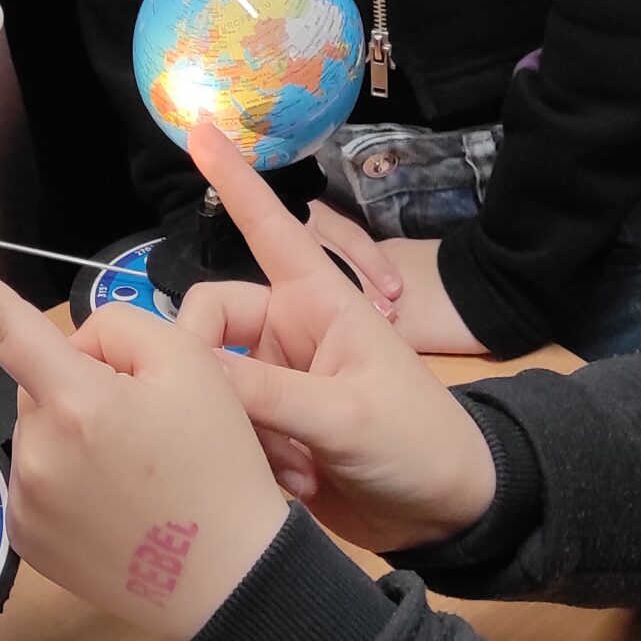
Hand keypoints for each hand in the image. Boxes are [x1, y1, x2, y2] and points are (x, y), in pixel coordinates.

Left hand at [0, 231, 288, 640]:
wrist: (232, 580)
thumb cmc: (218, 463)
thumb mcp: (190, 362)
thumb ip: (119, 326)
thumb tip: (73, 349)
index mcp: (77, 402)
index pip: (8, 325)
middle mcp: (37, 454)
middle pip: (43, 382)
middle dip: (82, 384)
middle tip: (148, 422)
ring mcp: (26, 504)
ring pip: (40, 431)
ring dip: (75, 434)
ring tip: (138, 472)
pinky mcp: (26, 543)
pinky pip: (37, 478)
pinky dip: (67, 478)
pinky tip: (114, 503)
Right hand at [173, 124, 498, 553]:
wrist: (449, 514)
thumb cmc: (418, 442)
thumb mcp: (346, 417)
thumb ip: (268, 394)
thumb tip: (191, 368)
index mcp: (318, 300)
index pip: (268, 225)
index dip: (234, 177)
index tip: (198, 126)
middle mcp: (290, 329)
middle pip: (211, 319)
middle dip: (212, 372)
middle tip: (238, 426)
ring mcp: (280, 378)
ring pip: (213, 380)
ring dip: (241, 429)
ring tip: (295, 471)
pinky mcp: (273, 425)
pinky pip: (228, 424)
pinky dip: (252, 457)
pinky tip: (295, 486)